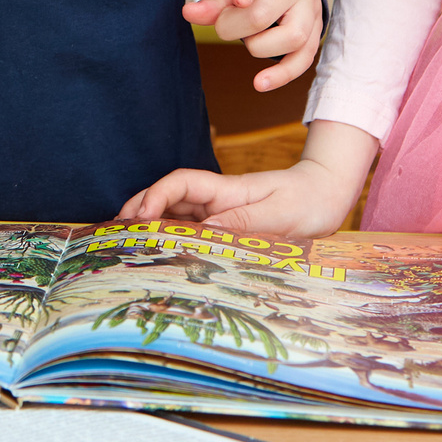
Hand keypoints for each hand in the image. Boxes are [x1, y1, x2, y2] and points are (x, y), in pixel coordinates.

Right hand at [119, 159, 362, 240]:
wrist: (324, 197)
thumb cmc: (305, 201)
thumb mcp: (279, 213)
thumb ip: (244, 221)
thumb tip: (206, 231)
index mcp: (226, 188)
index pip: (180, 184)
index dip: (156, 196)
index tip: (142, 217)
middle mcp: (216, 198)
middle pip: (167, 199)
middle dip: (139, 212)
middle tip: (116, 235)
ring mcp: (217, 212)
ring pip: (174, 216)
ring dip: (150, 228)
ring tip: (127, 249)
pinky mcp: (223, 226)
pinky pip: (190, 230)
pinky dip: (170, 240)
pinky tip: (159, 257)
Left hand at [184, 0, 322, 90]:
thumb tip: (191, 15)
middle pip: (265, 15)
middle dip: (233, 26)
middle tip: (223, 21)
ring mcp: (311, 7)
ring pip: (293, 38)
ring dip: (258, 46)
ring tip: (246, 35)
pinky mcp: (315, 29)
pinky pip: (305, 58)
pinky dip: (283, 74)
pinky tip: (260, 83)